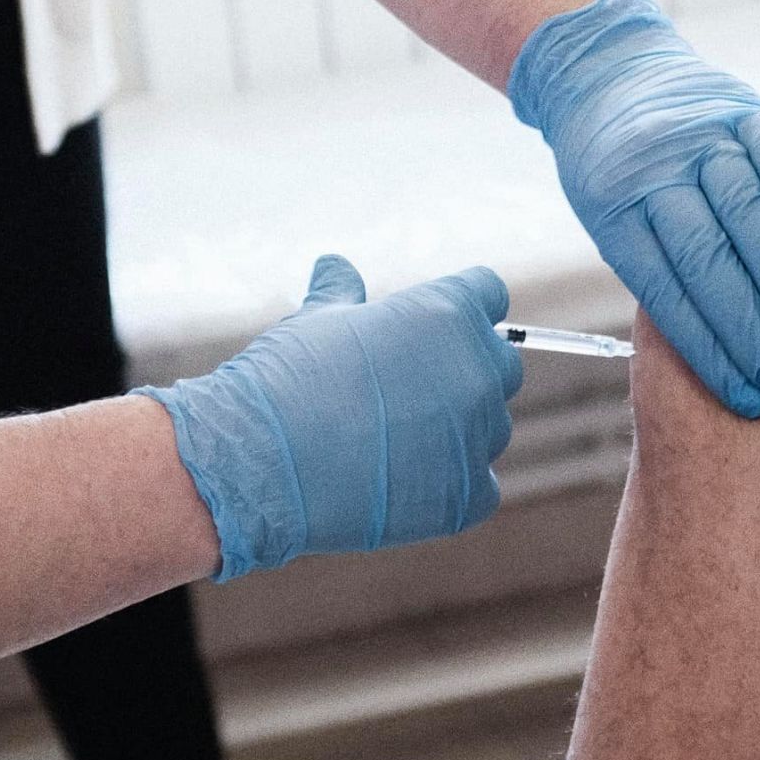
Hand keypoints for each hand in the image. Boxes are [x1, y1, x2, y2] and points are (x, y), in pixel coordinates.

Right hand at [133, 255, 522, 580]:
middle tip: (402, 394)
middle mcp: (477, 369)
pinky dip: (449, 486)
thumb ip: (343, 294)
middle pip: (500, 364)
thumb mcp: (316, 321)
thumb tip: (335, 265)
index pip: (488, 295)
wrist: (260, 462)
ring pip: (490, 427)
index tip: (426, 332)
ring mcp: (477, 435)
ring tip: (387, 443)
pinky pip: (480, 486)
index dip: (457, 310)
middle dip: (463, 373)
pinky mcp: (468, 495)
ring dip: (455, 432)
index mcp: (448, 312)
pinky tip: (398, 484)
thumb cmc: (286, 379)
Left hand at [509, 0, 759, 418]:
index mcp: (613, 208)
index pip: (666, 295)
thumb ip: (654, 266)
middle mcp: (654, 169)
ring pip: (746, 214)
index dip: (708, 352)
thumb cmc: (610, 166)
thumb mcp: (607, 217)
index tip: (742, 393)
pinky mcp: (741, 108)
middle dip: (746, 329)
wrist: (606, 71)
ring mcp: (699, 135)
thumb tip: (715, 346)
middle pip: (707, 261)